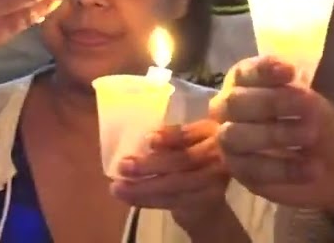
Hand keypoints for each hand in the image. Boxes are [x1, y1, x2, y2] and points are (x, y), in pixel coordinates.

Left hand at [110, 121, 246, 240]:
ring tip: (117, 188)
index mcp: (208, 131)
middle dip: (149, 165)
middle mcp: (217, 155)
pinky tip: (128, 198)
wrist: (210, 197)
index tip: (148, 140)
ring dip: (142, 187)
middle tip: (122, 166)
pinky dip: (147, 200)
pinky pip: (173, 202)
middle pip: (182, 161)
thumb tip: (139, 139)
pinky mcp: (206, 202)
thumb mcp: (182, 142)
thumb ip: (168, 139)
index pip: (189, 133)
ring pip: (175, 184)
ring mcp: (214, 181)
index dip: (170, 136)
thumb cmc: (188, 159)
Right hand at [210, 56, 333, 227]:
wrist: (331, 164)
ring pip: (235, 136)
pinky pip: (253, 170)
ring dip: (274, 134)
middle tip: (308, 107)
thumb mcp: (311, 103)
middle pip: (234, 102)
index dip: (263, 71)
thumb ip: (295, 94)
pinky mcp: (238, 171)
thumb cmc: (314, 122)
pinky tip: (313, 168)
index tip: (291, 73)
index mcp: (243, 84)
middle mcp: (227, 110)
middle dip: (270, 103)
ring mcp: (228, 142)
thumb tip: (293, 92)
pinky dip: (285, 168)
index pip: (243, 73)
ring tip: (311, 136)